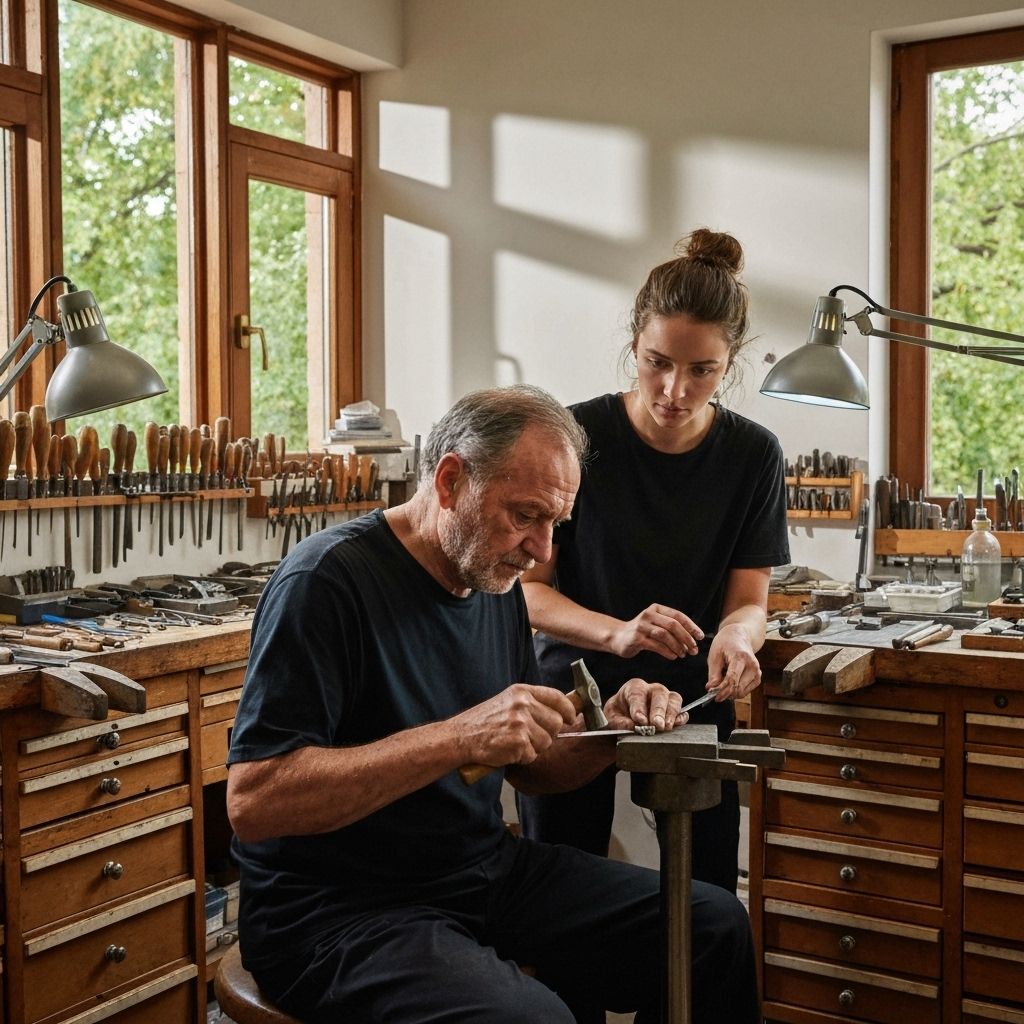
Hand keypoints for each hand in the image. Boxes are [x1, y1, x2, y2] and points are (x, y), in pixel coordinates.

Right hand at [453, 684, 576, 768]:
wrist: (461, 736)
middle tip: (530, 736)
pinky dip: (522, 757)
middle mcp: (522, 705)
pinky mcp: (518, 743)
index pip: (556, 697)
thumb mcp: (508, 701)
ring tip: (515, 742)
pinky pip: (532, 755)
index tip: (571, 717)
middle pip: (556, 723)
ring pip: (546, 742)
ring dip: (534, 747)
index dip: (568, 709)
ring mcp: (520, 724)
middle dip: (548, 734)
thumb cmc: (485, 721)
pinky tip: (508, 750)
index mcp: (521, 692)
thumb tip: (560, 712)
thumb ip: (531, 703)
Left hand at [605, 677, 685, 731]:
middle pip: (659, 694)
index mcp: (634, 687)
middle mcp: (651, 689)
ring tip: (666, 727)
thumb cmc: (618, 713)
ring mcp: (665, 697)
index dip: (639, 707)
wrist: (625, 715)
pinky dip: (681, 717)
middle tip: (656, 725)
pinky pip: (681, 710)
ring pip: (673, 699)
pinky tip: (676, 724)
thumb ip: (619, 722)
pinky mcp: (674, 708)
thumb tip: (632, 726)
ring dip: (671, 714)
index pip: (637, 693)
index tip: (639, 720)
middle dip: (658, 710)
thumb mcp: (612, 717)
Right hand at [609, 603, 702, 659]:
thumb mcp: (655, 624)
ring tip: (683, 654)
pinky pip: (655, 645)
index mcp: (656, 609)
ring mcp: (641, 626)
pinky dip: (667, 651)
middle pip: (673, 625)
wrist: (617, 637)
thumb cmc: (641, 632)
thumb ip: (670, 627)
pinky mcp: (636, 638)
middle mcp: (648, 615)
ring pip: (664, 635)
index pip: (678, 615)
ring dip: (677, 646)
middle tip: (694, 649)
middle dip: (686, 638)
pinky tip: (673, 656)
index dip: (691, 626)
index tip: (700, 637)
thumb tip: (693, 638)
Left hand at [705, 624, 761, 700]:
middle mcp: (752, 665)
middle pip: (738, 688)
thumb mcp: (714, 655)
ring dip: (730, 692)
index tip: (713, 696)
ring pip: (742, 692)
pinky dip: (736, 690)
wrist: (739, 636)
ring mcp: (757, 672)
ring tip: (722, 681)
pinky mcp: (757, 678)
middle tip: (714, 691)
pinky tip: (730, 681)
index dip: (722, 691)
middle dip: (725, 693)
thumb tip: (711, 689)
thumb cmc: (725, 644)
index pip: (732, 679)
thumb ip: (713, 674)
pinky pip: (745, 691)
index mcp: (741, 657)